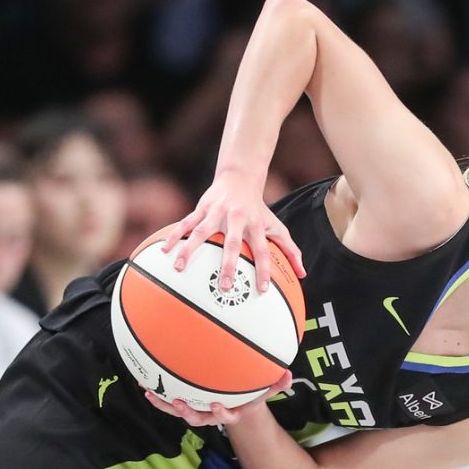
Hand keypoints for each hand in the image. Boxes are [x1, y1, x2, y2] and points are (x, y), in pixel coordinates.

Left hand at [144, 371, 291, 425]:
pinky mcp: (187, 404)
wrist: (236, 405)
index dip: (222, 414)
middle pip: (199, 418)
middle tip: (181, 404)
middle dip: (189, 413)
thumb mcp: (264, 390)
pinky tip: (145, 386)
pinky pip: (171, 402)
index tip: (218, 405)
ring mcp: (198, 410)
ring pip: (180, 412)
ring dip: (166, 405)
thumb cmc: (249, 396)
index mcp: (231, 412)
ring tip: (151, 395)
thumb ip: (276, 385)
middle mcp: (212, 415)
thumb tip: (290, 375)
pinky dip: (159, 396)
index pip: (227, 416)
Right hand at [161, 170, 305, 294]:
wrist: (239, 178)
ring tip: (180, 268)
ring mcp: (216, 212)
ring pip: (202, 232)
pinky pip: (186, 223)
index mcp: (255, 225)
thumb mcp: (276, 226)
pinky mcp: (201, 208)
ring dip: (190, 249)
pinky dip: (175, 236)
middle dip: (228, 265)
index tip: (262, 290)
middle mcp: (236, 218)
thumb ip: (290, 250)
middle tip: (224, 286)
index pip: (263, 251)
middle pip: (232, 243)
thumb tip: (303, 273)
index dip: (264, 270)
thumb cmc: (259, 209)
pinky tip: (165, 250)